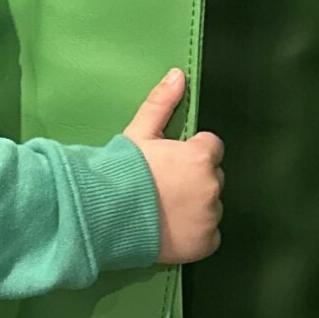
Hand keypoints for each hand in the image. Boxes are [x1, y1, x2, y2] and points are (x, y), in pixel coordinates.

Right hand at [123, 69, 223, 263]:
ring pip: (211, 207)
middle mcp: (212, 185)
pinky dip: (196, 234)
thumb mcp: (139, 132)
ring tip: (165, 210)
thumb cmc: (122, 170)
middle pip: (212, 178)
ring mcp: (210, 216)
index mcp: (201, 155)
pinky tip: (172, 229)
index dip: (190, 153)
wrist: (106, 215)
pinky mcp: (205, 243)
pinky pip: (209, 235)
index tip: (170, 163)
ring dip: (196, 206)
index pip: (211, 148)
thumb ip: (162, 102)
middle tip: (165, 187)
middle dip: (195, 180)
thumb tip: (178, 74)